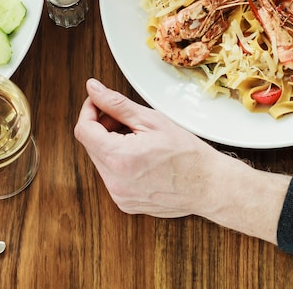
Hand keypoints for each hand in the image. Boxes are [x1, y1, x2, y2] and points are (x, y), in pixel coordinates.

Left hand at [73, 78, 219, 217]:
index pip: (83, 130)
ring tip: (139, 141)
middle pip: (91, 145)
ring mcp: (119, 196)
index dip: (89, 111)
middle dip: (103, 128)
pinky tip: (141, 159)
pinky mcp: (125, 203)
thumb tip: (93, 90)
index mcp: (118, 158)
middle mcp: (114, 182)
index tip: (99, 103)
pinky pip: (112, 177)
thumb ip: (116, 104)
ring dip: (111, 146)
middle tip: (128, 121)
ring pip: (100, 161)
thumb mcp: (151, 120)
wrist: (208, 186)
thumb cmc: (187, 154)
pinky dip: (120, 164)